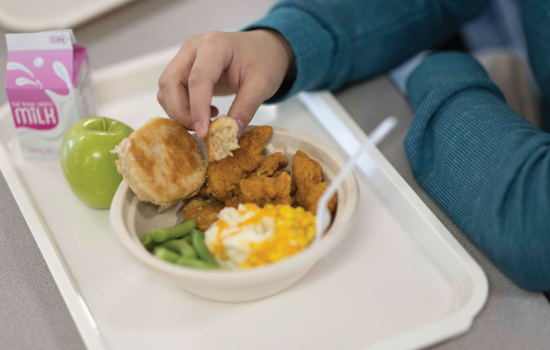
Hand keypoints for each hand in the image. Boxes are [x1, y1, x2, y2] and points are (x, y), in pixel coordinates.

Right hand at [157, 29, 293, 137]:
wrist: (262, 50)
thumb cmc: (263, 61)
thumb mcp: (262, 85)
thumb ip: (245, 108)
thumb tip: (230, 133)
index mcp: (215, 45)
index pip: (197, 79)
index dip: (197, 109)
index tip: (204, 133)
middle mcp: (193, 47)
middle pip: (170, 82)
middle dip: (182, 112)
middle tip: (203, 131)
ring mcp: (184, 56)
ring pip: (166, 89)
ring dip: (179, 112)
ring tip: (208, 121)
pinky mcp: (182, 68)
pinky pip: (170, 92)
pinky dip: (181, 108)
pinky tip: (205, 112)